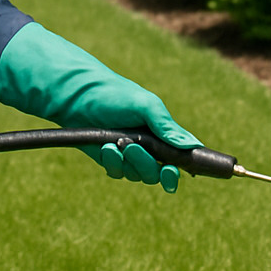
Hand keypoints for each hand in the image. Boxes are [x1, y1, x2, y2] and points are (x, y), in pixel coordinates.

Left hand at [0, 22, 198, 191]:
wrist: (78, 96)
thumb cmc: (115, 95)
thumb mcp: (145, 106)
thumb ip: (168, 127)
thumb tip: (192, 145)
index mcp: (162, 133)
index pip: (178, 160)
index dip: (175, 171)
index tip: (170, 171)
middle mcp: (149, 148)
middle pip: (156, 174)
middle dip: (144, 163)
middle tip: (131, 147)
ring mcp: (129, 156)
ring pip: (136, 176)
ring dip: (126, 162)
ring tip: (113, 143)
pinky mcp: (110, 160)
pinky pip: (117, 173)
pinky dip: (112, 162)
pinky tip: (104, 147)